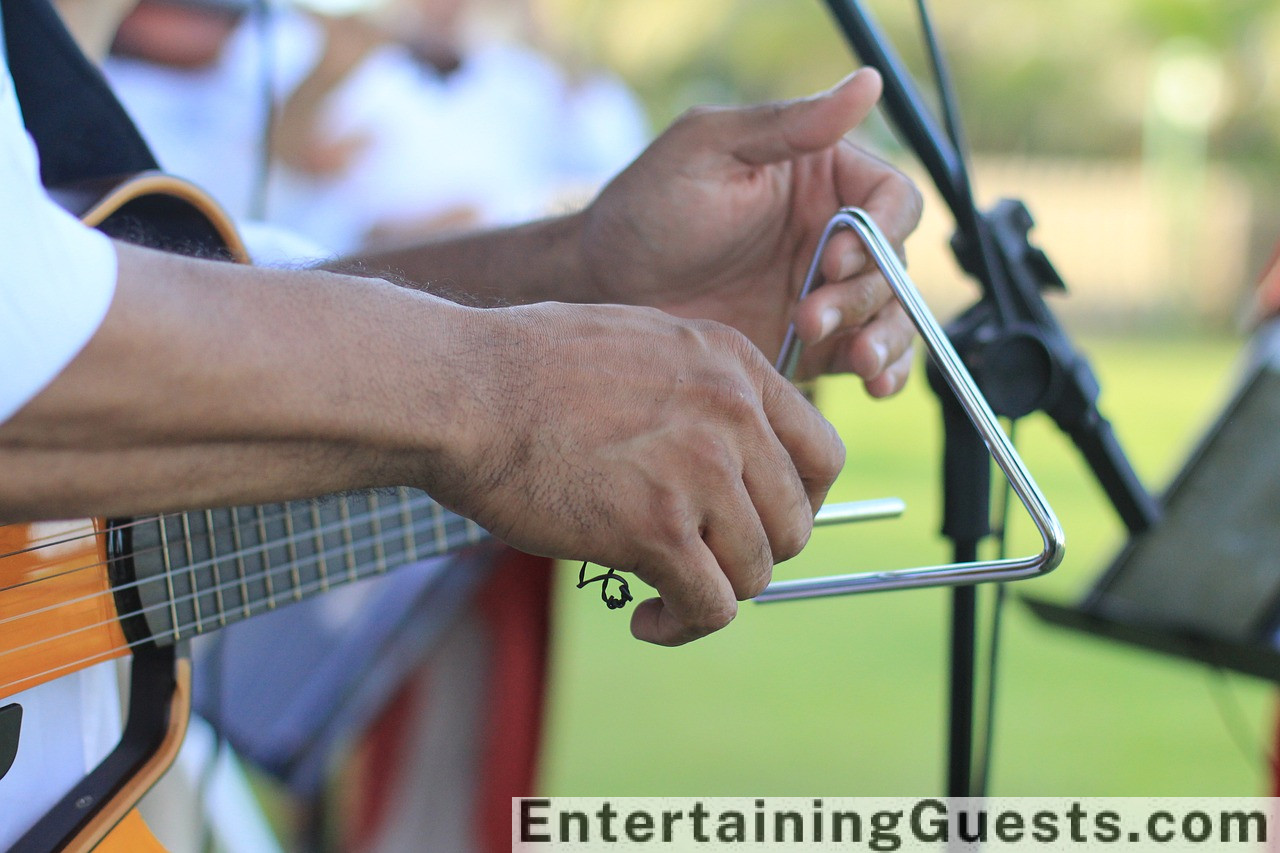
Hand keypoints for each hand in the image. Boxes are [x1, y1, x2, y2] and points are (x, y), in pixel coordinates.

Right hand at [431, 302, 843, 645]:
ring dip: (717, 592)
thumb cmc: (525, 367)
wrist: (462, 389)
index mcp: (733, 364)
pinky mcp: (658, 530)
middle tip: (705, 562)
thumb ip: (696, 390)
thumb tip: (725, 449)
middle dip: (756, 553)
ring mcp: (701, 471)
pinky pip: (711, 607)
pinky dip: (683, 627)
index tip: (760, 523)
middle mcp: (733, 414)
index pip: (822, 453)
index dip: (800, 502)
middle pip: (797, 520)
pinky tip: (647, 620)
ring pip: (758, 570)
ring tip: (667, 595)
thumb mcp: (639, 345)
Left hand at [580, 69, 921, 396]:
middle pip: (894, 264)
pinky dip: (882, 371)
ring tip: (859, 362)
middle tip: (810, 317)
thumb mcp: (708, 148)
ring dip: (886, 339)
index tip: (835, 256)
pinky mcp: (812, 342)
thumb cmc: (647, 206)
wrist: (604, 287)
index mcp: (821, 178)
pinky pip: (865, 356)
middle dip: (866, 295)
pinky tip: (873, 382)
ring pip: (891, 314)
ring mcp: (824, 291)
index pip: (892, 199)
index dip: (880, 231)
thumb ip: (787, 124)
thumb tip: (867, 83)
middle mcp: (831, 234)